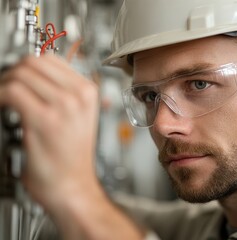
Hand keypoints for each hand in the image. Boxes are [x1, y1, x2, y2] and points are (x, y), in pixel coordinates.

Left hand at [0, 54, 99, 209]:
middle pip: (34, 62)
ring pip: (21, 73)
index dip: (29, 65)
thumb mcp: (79, 117)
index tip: (20, 74)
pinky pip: (12, 92)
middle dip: (15, 71)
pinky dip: (1, 96)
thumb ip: (63, 93)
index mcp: (88, 92)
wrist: (72, 186)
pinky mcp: (45, 120)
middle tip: (8, 85)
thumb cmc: (72, 156)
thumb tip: (38, 76)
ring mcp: (64, 106)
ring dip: (6, 83)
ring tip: (5, 98)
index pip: (51, 58)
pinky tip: (4, 108)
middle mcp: (78, 95)